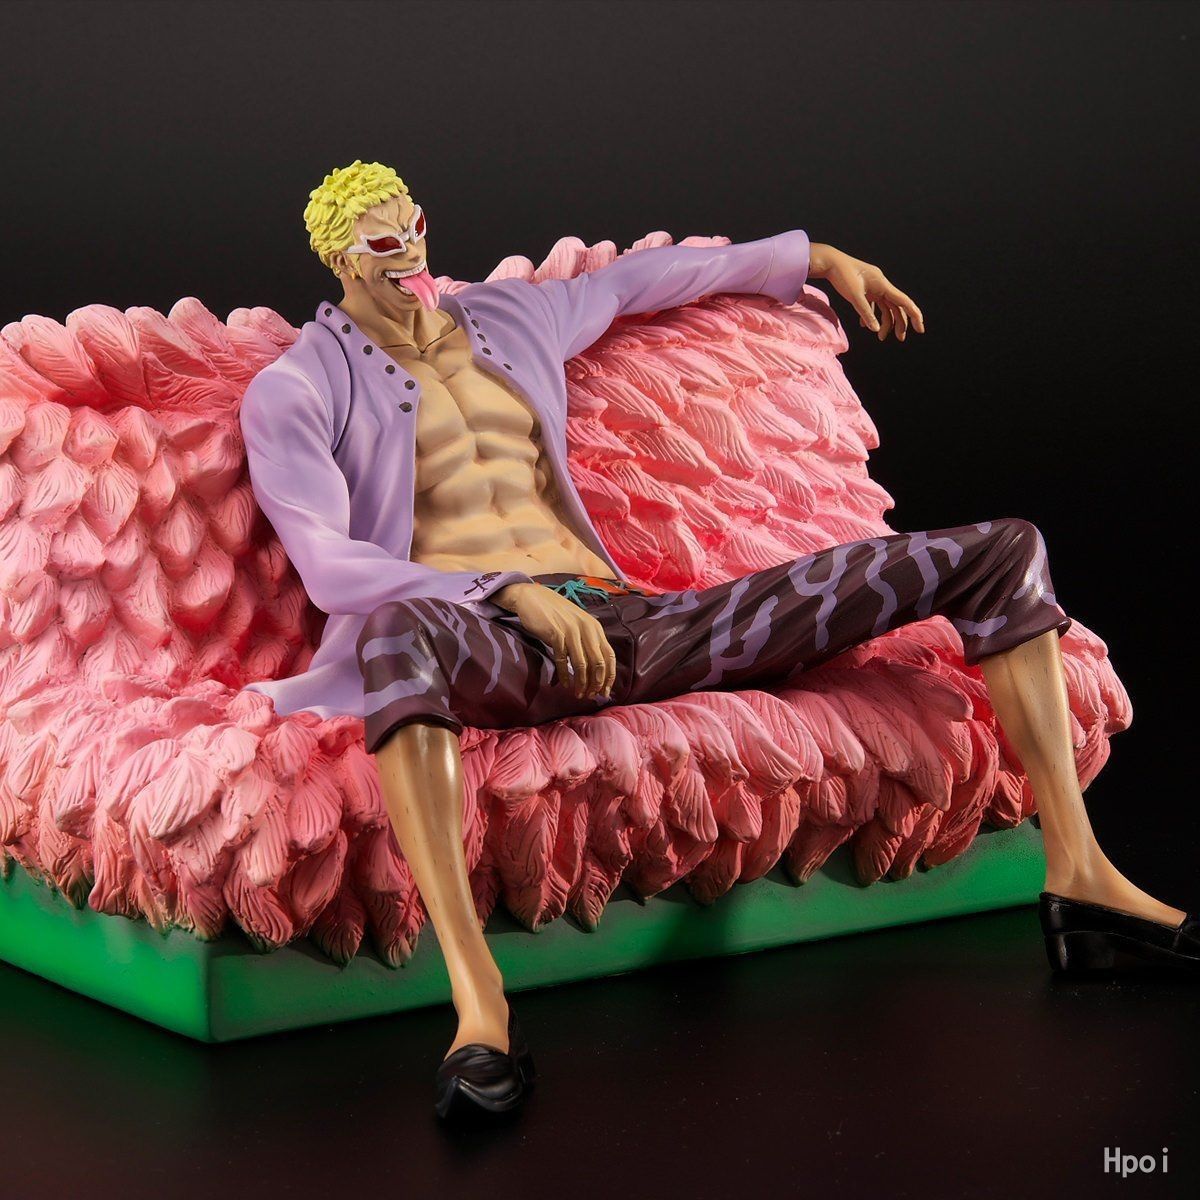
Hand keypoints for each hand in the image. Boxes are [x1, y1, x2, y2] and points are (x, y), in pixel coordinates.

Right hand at [492, 583, 616, 698]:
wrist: (533, 597)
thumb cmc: (556, 614)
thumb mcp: (578, 624)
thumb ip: (588, 641)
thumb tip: (596, 668)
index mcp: (595, 628)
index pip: (609, 656)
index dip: (609, 676)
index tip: (604, 691)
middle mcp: (587, 629)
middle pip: (598, 663)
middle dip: (596, 683)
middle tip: (590, 696)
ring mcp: (571, 631)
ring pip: (582, 664)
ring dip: (581, 683)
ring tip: (578, 694)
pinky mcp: (556, 634)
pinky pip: (563, 660)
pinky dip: (564, 675)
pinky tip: (564, 684)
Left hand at [808, 243, 924, 341]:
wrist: (830, 262)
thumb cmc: (842, 275)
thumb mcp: (854, 296)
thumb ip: (865, 313)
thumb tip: (876, 329)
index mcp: (883, 285)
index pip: (904, 301)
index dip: (914, 315)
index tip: (920, 329)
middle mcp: (882, 285)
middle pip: (896, 306)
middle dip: (900, 323)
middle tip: (900, 339)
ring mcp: (874, 288)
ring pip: (886, 307)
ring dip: (885, 322)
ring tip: (880, 337)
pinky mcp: (866, 289)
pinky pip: (873, 305)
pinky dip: (871, 316)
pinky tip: (865, 326)